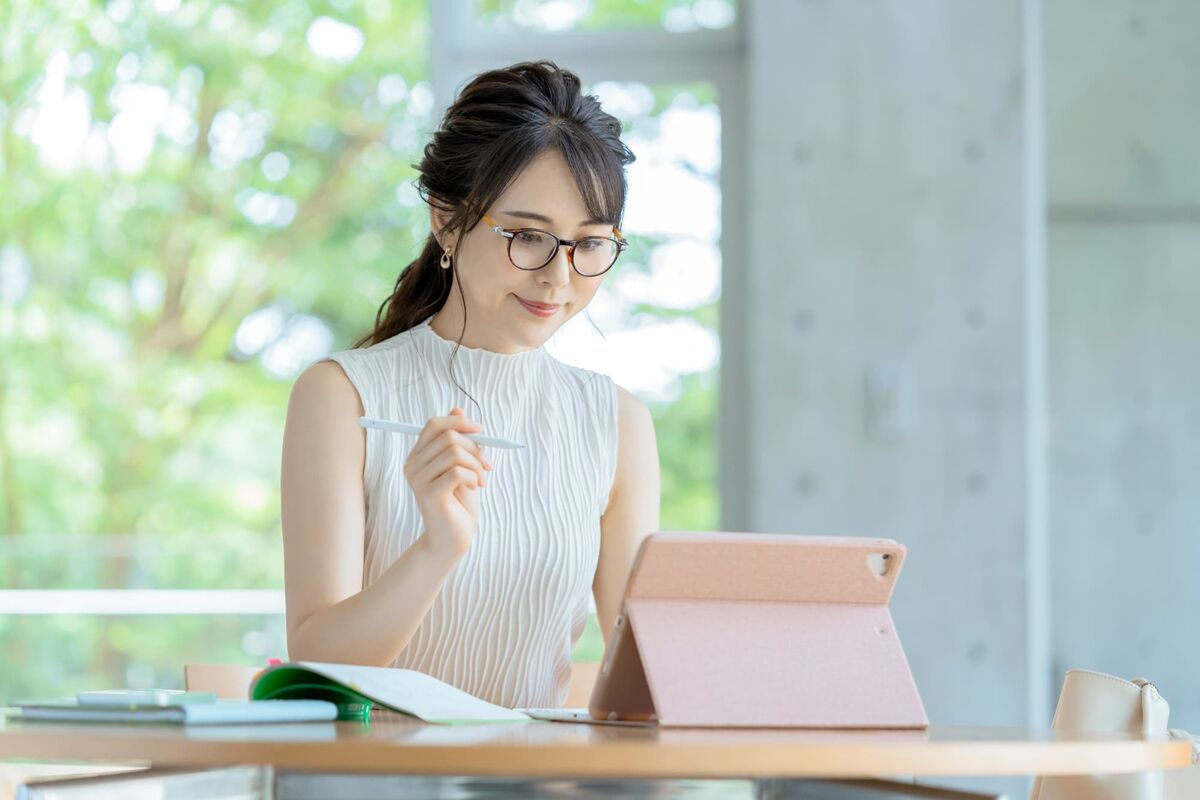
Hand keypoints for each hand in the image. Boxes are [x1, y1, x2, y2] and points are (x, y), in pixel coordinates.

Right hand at [402, 407, 492, 558]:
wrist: (454, 536)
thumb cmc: (459, 501)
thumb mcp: (462, 465)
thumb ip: (458, 440)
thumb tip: (458, 408)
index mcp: (418, 456)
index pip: (434, 424)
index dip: (459, 422)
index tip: (480, 430)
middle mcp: (413, 465)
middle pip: (448, 436)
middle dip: (475, 448)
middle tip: (487, 465)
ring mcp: (418, 480)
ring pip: (455, 453)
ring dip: (476, 466)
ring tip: (481, 480)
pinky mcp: (429, 495)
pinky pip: (457, 472)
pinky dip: (473, 478)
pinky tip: (475, 488)